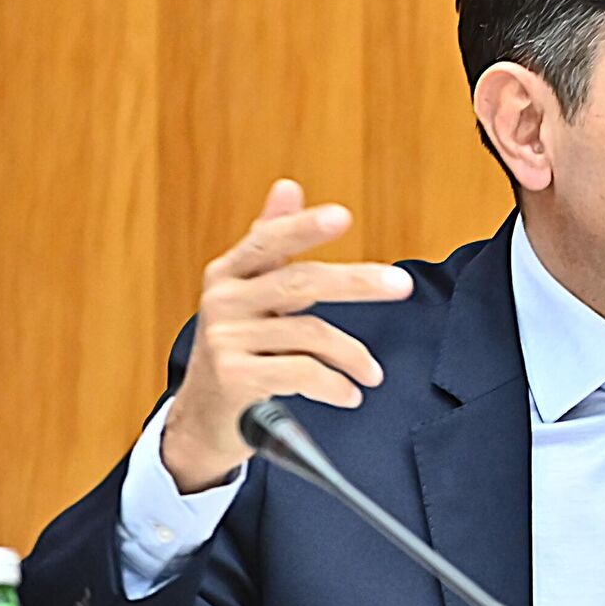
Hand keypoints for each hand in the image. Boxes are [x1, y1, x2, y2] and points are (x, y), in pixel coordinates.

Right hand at [161, 179, 412, 491]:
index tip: (342, 216)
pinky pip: (302, 373)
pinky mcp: (234, 377)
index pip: (270, 241)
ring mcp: (225, 340)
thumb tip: (288, 186)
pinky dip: (335, 385)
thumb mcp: (246, 294)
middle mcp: (223, 301)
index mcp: (228, 273)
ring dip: (353, 356)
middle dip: (358, 282)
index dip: (304, 227)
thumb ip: (268, 243)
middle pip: (302, 283)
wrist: (202, 419)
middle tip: (402, 284)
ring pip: (311, 335)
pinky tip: (349, 394)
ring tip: (372, 374)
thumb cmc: (236, 349)